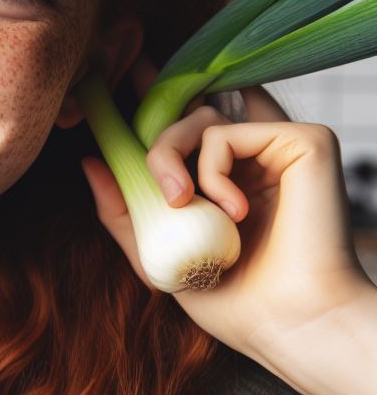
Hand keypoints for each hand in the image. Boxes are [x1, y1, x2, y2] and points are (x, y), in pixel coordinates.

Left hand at [80, 54, 374, 394]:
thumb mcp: (156, 254)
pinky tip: (233, 212)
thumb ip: (124, 209)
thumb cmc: (233, 301)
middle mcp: (254, 156)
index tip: (124, 70)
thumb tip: (89, 161)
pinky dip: (212, 171)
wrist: (289, 325)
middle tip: (165, 193)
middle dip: (153, 139)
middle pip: (185, 113)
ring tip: (183, 204)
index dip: (154, 93)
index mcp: (227, 179)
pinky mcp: (304, 140)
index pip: (185, 123)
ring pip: (198, 116)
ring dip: (170, 158)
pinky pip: (226, 132)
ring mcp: (278, 145)